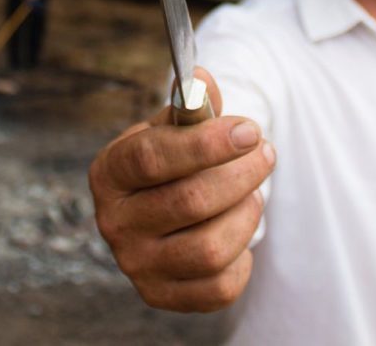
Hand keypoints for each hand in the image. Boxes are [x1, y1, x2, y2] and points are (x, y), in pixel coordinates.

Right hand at [89, 67, 274, 311]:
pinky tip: (237, 230)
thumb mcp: (176, 125)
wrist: (165, 207)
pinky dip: (242, 257)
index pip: (152, 158)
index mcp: (109, 172)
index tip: (250, 130)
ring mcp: (136, 264)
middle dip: (241, 174)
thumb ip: (192, 103)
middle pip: (189, 201)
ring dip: (245, 214)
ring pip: (209, 248)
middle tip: (266, 153)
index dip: (206, 144)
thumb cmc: (173, 160)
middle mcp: (114, 222)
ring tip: (252, 192)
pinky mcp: (162, 296)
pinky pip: (219, 286)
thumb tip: (201, 80)